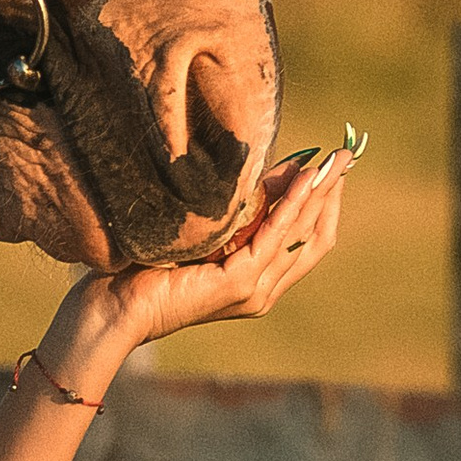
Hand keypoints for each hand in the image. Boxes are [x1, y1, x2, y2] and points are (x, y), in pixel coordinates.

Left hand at [0, 138, 354, 460]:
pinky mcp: (238, 284)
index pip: (305, 238)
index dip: (321, 200)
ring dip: (321, 193)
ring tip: (336, 160)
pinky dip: (294, 205)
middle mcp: (262, 290)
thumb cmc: (148, 267)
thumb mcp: (205, 229)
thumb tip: (277, 169)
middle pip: (315, 237)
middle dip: (332, 193)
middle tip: (346, 154)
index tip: (331, 164)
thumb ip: (240, 207)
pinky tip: (305, 178)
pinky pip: (275, 235)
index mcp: (255, 280)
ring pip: (303, 235)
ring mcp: (253, 290)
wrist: (114, 306)